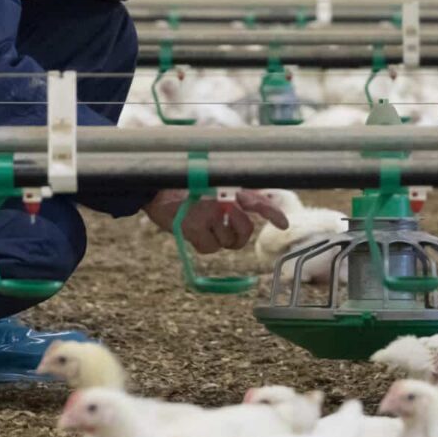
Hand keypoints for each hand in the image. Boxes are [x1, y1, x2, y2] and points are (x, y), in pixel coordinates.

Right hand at [143, 188, 289, 253]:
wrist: (154, 191)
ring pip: (227, 241)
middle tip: (224, 229)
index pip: (257, 200)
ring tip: (201, 224)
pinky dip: (203, 244)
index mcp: (228, 188)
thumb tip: (261, 203)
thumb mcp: (212, 189)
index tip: (284, 224)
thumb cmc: (184, 191)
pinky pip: (211, 248)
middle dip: (238, 235)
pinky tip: (193, 231)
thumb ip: (236, 195)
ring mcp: (209, 213)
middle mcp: (222, 199)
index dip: (272, 212)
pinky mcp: (195, 226)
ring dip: (216, 238)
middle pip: (245, 229)